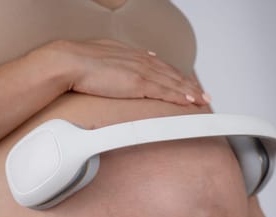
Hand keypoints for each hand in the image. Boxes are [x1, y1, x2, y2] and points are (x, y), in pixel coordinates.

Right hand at [37, 39, 208, 105]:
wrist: (70, 62)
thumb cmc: (81, 61)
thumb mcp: (106, 55)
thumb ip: (122, 59)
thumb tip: (131, 60)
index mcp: (134, 56)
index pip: (163, 67)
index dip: (178, 77)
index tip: (188, 84)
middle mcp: (142, 61)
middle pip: (173, 75)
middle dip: (191, 85)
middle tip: (204, 95)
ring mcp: (142, 71)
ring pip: (174, 83)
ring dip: (191, 92)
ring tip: (203, 101)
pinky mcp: (138, 83)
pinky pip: (165, 91)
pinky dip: (180, 96)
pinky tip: (190, 101)